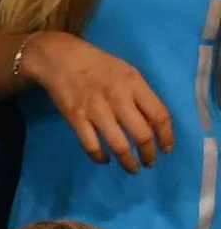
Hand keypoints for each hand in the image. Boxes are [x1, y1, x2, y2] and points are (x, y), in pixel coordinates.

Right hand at [22, 32, 174, 168]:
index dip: (166, 136)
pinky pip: (91, 145)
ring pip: (118, 144)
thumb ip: (140, 95)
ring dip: (128, 161)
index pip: (159, 115)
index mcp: (134, 84)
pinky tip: (105, 159)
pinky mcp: (75, 118)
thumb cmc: (98, 66)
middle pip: (141, 134)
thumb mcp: (126, 72)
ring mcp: (95, 110)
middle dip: (149, 154)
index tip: (166, 149)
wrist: (61, 59)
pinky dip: (100, 157)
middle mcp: (117, 98)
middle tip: (150, 162)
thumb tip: (152, 123)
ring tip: (132, 168)